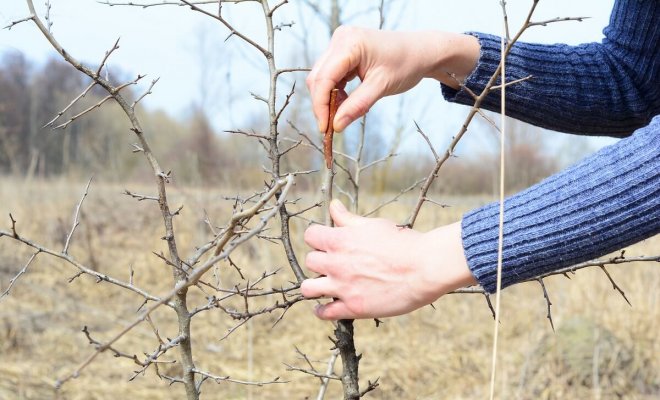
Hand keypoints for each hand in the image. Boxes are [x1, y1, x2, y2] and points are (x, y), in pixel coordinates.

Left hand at [300, 200, 475, 319]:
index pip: (310, 235)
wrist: (425, 267)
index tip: (327, 242)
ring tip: (324, 286)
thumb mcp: (373, 224)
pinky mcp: (353, 307)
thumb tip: (333, 205)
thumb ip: (348, 218)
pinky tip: (325, 308)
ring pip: (308, 288)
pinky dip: (322, 311)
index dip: (318, 238)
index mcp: (340, 240)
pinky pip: (324, 313)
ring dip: (313, 286)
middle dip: (320, 261)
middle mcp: (336, 263)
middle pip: (309, 261)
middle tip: (333, 264)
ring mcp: (343, 287)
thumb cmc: (403, 242)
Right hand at [306, 27, 478, 132]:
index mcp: (350, 43)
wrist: (420, 51)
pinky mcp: (343, 49)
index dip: (321, 105)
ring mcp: (340, 42)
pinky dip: (335, 90)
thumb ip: (357, 106)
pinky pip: (330, 73)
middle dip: (323, 103)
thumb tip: (336, 125)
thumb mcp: (381, 87)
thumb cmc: (405, 64)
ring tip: (344, 112)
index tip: (325, 128)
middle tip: (332, 126)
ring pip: (321, 76)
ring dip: (328, 98)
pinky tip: (347, 100)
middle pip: (318, 77)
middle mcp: (341, 38)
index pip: (324, 79)